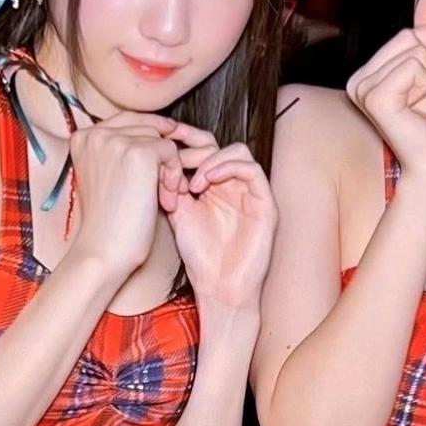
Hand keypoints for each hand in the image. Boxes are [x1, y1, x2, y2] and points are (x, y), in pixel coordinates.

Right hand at [66, 112, 177, 279]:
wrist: (105, 249)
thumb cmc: (109, 222)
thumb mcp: (106, 177)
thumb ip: (119, 152)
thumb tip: (158, 131)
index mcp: (82, 137)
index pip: (125, 119)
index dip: (150, 133)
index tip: (166, 154)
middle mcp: (95, 133)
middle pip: (145, 126)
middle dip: (160, 156)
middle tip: (166, 189)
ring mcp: (116, 141)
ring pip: (160, 139)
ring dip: (169, 169)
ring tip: (165, 198)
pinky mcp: (139, 153)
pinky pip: (171, 151)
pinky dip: (174, 175)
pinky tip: (167, 199)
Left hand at [164, 138, 276, 315]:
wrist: (219, 289)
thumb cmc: (201, 257)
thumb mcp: (179, 213)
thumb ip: (173, 185)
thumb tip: (159, 156)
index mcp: (215, 186)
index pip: (203, 147)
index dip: (183, 137)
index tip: (161, 136)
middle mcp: (234, 186)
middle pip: (219, 144)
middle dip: (193, 144)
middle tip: (173, 156)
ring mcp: (252, 193)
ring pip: (238, 152)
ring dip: (211, 159)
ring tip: (192, 182)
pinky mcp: (266, 204)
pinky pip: (252, 171)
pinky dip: (228, 168)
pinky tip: (206, 182)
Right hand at [346, 0, 425, 189]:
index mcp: (364, 74)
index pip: (405, 34)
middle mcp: (356, 81)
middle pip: (408, 39)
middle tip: (424, 97)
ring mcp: (362, 90)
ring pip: (414, 54)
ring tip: (418, 105)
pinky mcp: (376, 98)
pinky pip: (413, 69)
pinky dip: (425, 86)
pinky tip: (415, 109)